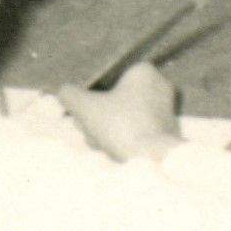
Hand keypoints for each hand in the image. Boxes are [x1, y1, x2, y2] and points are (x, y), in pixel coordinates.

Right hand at [56, 63, 180, 161]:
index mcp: (144, 72)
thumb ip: (70, 95)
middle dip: (98, 118)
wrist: (152, 158)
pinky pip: (138, 133)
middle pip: (115, 101)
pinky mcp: (168, 133)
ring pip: (124, 119)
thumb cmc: (120, 125)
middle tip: (89, 131)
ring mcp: (166, 111)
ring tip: (101, 145)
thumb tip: (63, 90)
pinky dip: (124, 142)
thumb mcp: (86, 107)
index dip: (92, 98)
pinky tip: (115, 153)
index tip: (83, 114)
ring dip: (108, 132)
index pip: (109, 81)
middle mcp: (159, 86)